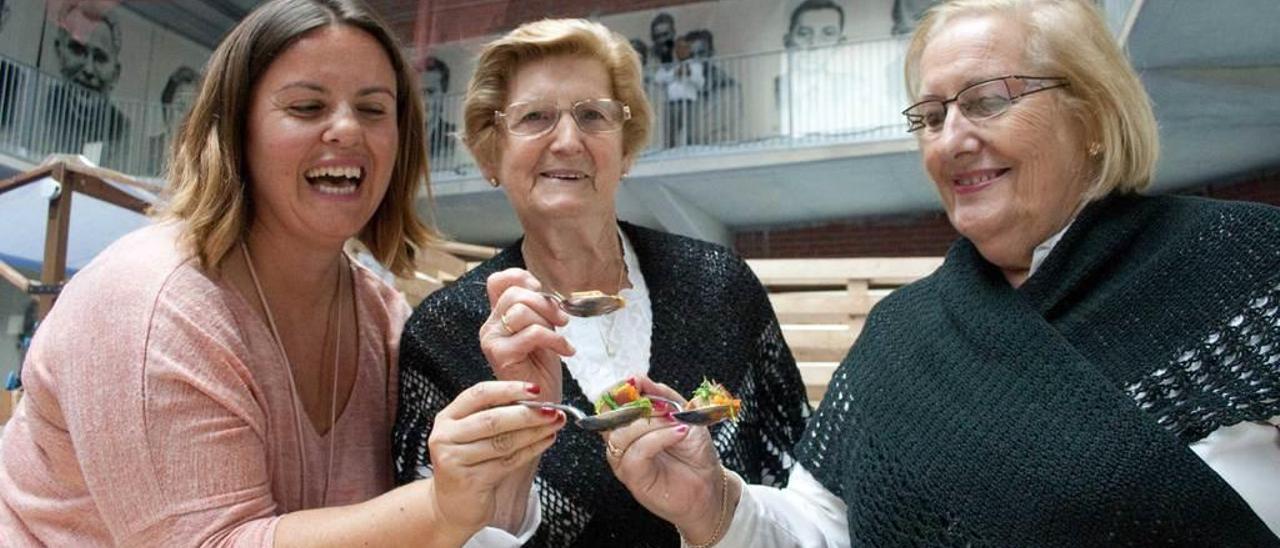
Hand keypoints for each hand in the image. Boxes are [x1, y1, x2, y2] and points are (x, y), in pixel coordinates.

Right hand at [428, 381, 565, 534]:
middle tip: (552, 410)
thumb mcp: (475, 434)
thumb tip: (537, 401)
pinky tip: (544, 441)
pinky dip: (530, 450)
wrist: (454, 504)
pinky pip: (506, 462)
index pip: (479, 394)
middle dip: (527, 414)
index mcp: (449, 417)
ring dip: (534, 432)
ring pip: (502, 442)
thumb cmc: (471, 464)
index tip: (535, 389)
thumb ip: (497, 414)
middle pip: (492, 419)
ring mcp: (453, 459)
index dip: (509, 389)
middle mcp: (446, 436)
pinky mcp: (468, 481)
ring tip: (554, 425)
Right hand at [480, 269, 573, 402]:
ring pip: (522, 311)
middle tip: (562, 321)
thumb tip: (545, 290)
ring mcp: (491, 340)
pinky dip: (555, 339)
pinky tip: (565, 351)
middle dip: (545, 303)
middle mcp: (489, 327)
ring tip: (560, 340)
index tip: (542, 292)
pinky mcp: (500, 354)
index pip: (498, 281)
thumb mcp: (542, 330)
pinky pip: (532, 333)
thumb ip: (537, 309)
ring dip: (550, 323)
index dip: (522, 278)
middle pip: (514, 293)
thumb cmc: (542, 370)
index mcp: (497, 318)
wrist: (541, 406)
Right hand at [603, 376, 729, 541]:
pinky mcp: (634, 478)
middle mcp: (623, 443)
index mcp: (630, 425)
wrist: (709, 484)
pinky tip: (677, 434)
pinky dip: (657, 439)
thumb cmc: (695, 451)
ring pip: (620, 435)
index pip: (607, 404)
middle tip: (665, 407)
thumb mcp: (682, 413)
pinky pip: (635, 453)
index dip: (617, 391)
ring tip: (676, 423)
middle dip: (637, 406)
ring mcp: (625, 461)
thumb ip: (662, 394)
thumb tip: (638, 379)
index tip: (636, 383)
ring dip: (651, 423)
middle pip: (609, 417)